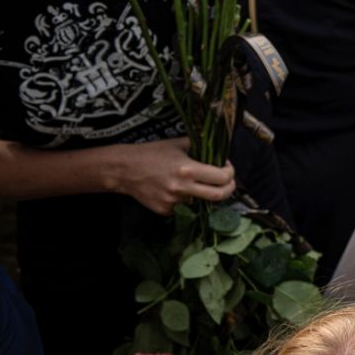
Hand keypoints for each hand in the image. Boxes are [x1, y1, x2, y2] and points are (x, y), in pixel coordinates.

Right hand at [110, 138, 235, 214]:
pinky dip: (184, 199)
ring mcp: (173, 202)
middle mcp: (182, 188)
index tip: (227, 168)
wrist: (123, 170)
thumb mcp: (178, 144)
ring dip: (199, 192)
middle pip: (219, 196)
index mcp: (187, 169)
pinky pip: (183, 206)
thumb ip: (199, 147)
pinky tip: (171, 188)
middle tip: (227, 182)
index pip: (222, 178)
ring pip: (199, 200)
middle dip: (228, 189)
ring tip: (186, 181)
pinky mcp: (164, 211)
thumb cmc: (151, 153)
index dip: (230, 173)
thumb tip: (219, 151)